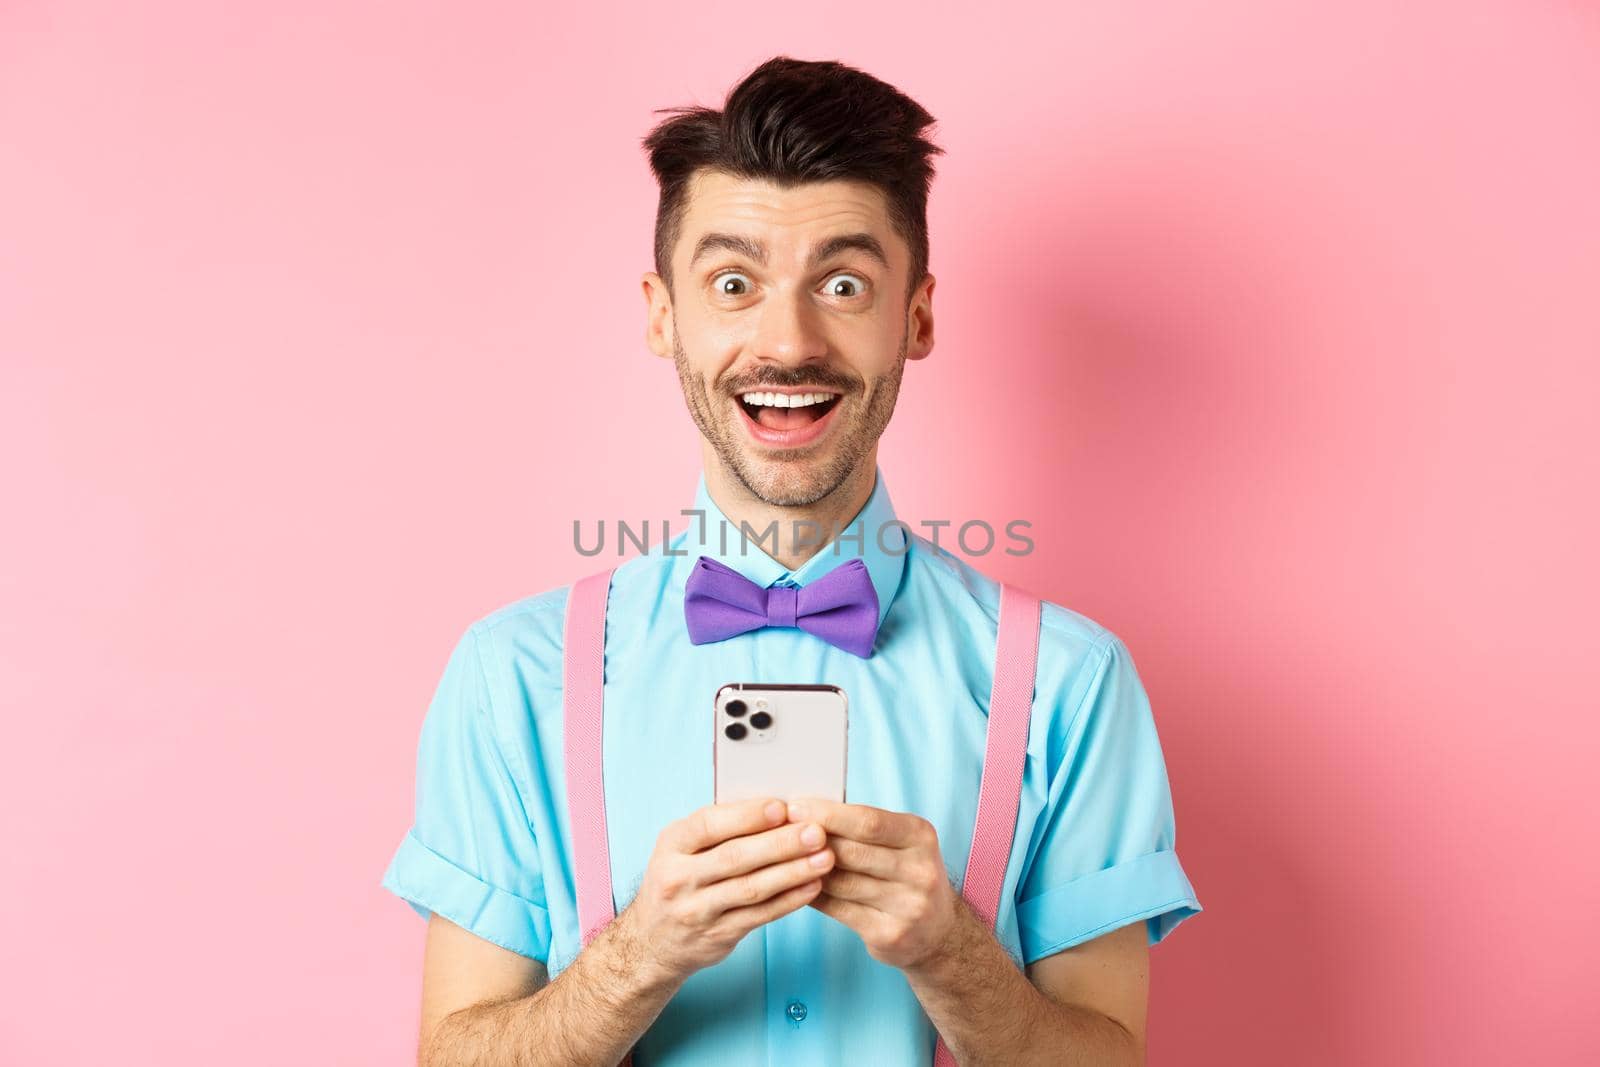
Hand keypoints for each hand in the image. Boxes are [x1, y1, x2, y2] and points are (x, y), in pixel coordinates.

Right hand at [619, 796, 835, 984]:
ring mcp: (697, 911)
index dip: (747, 816)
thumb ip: (719, 829)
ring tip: (825, 858)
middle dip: (780, 843)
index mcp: (671, 844)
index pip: (709, 825)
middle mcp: (678, 878)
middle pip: (735, 858)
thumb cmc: (680, 879)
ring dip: (793, 872)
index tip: (782, 807)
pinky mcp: (718, 936)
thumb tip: (776, 805)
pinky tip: (813, 886)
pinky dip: (790, 900)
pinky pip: (760, 915)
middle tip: (816, 832)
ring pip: (752, 889)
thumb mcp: (682, 848)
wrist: (653, 942)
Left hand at [784, 797, 962, 970]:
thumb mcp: (901, 842)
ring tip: (781, 857)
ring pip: (842, 882)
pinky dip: (813, 895)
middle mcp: (920, 870)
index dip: (828, 814)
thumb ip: (863, 828)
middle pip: (852, 852)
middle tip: (778, 831)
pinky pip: (839, 909)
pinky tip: (796, 884)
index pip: (868, 821)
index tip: (794, 807)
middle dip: (811, 840)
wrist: (937, 931)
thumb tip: (807, 811)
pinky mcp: (889, 934)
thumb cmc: (906, 874)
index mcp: (921, 836)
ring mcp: (907, 906)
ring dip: (807, 869)